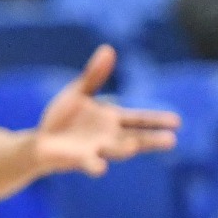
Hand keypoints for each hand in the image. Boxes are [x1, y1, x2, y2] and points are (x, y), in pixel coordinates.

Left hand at [32, 46, 180, 177]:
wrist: (41, 142)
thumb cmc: (63, 118)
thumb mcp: (78, 92)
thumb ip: (94, 75)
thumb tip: (108, 49)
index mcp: (112, 119)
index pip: (139, 119)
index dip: (157, 120)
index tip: (177, 121)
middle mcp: (108, 137)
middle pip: (134, 138)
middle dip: (151, 140)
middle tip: (171, 141)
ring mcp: (94, 149)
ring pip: (113, 150)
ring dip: (123, 149)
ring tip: (134, 146)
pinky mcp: (76, 159)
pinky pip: (87, 162)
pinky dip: (94, 165)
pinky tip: (100, 168)